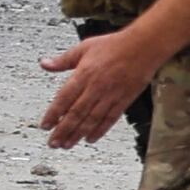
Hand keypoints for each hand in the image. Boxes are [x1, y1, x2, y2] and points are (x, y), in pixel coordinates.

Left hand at [41, 33, 148, 147]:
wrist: (145, 46)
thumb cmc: (116, 45)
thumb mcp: (84, 48)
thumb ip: (63, 60)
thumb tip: (45, 64)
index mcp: (84, 74)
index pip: (64, 99)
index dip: (53, 114)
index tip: (45, 126)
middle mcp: (96, 87)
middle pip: (76, 113)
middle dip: (63, 130)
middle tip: (54, 142)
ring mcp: (111, 95)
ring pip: (91, 119)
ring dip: (78, 134)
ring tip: (68, 144)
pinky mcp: (125, 99)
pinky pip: (110, 118)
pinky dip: (100, 130)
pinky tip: (91, 138)